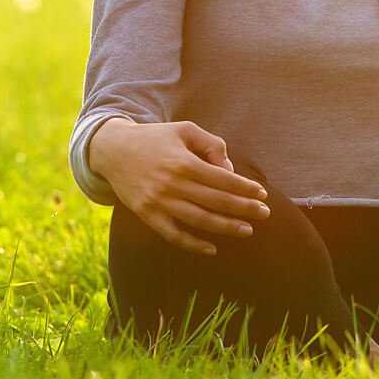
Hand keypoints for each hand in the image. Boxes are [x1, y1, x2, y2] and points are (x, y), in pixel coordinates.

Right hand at [89, 118, 271, 255]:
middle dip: (244, 209)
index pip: (223, 180)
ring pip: (199, 221)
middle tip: (265, 214)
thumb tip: (229, 172)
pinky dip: (193, 244)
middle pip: (216, 201)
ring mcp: (159, 203)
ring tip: (247, 230)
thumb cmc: (156, 138)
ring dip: (225, 227)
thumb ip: (212, 145)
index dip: (245, 188)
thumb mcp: (185, 130)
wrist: (114, 151)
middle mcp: (173, 185)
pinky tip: (212, 248)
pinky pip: (173, 235)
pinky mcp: (147, 216)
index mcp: (184, 162)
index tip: (262, 194)